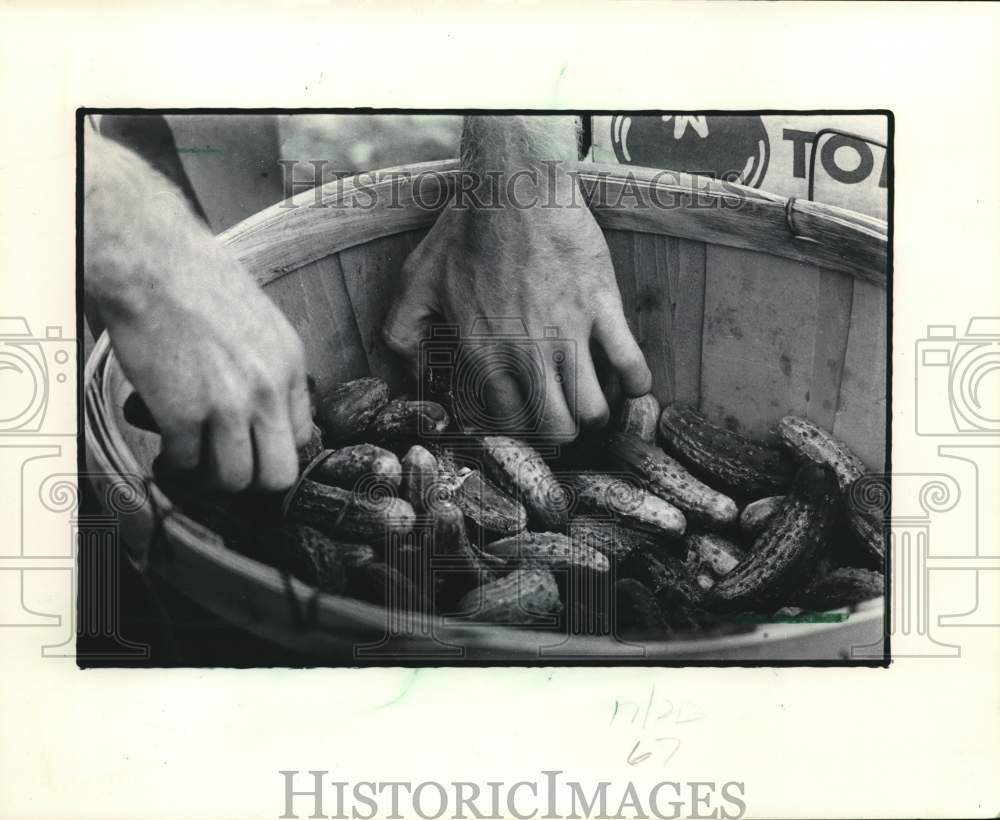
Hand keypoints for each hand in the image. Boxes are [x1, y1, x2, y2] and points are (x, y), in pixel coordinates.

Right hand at [86, 136, 311, 491]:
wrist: (152, 262)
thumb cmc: (198, 282)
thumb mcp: (261, 324)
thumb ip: (268, 368)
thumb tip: (264, 410)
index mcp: (289, 367)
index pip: (302, 437)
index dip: (274, 449)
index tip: (252, 449)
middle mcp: (268, 391)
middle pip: (278, 473)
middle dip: (251, 480)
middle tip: (226, 468)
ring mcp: (228, 406)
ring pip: (234, 480)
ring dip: (209, 478)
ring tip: (192, 463)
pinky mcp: (183, 413)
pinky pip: (187, 465)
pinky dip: (175, 465)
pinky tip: (167, 452)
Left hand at [383, 184, 650, 443]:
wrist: (514, 187)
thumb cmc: (463, 233)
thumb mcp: (415, 284)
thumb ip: (404, 335)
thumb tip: (415, 373)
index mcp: (485, 356)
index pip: (506, 423)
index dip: (516, 429)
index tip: (522, 419)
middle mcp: (529, 356)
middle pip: (555, 429)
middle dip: (558, 433)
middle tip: (558, 417)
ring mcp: (571, 334)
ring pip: (593, 410)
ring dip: (594, 414)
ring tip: (591, 402)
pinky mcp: (604, 308)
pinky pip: (632, 363)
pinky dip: (637, 382)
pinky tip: (633, 381)